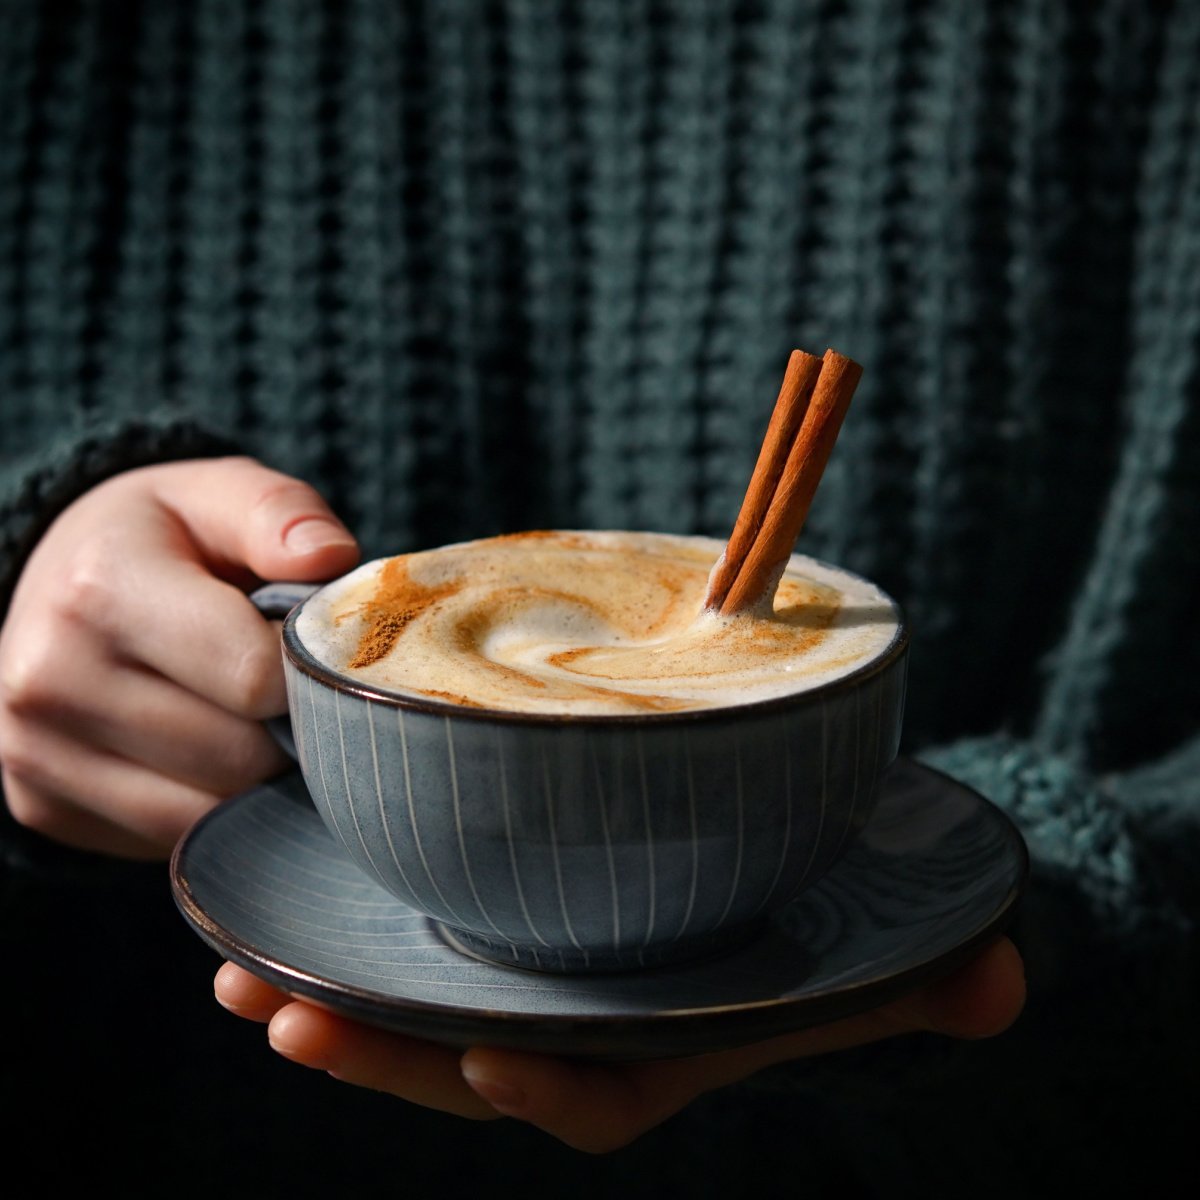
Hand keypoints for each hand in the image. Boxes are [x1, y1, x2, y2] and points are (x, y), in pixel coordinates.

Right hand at [0, 457, 359, 857]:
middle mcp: (50, 675)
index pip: (252, 676)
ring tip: (258, 722)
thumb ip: (282, 515)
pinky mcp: (40, 805)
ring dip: (257, 780)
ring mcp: (34, 750)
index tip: (311, 651)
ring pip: (208, 812)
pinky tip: (212, 756)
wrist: (60, 583)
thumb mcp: (223, 496)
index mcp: (101, 587)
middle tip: (294, 694)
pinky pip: (171, 839)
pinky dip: (213, 811)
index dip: (306, 672)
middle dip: (288, 732)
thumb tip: (330, 559)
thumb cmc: (168, 540)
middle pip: (236, 756)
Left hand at [214, 936, 1024, 1152]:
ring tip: (239, 976)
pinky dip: (341, 936)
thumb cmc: (817, 939)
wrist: (768, 907)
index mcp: (656, 1051)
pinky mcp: (496, 928)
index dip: (542, 1089)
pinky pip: (408, 947)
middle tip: (287, 1014)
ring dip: (328, 998)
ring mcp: (527, 982)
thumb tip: (1000, 985)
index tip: (483, 1058)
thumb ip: (928, 980)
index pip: (595, 1096)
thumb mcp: (877, 956)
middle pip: (467, 1064)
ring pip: (417, 1014)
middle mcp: (576, 1028)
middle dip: (380, 1055)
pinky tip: (274, 903)